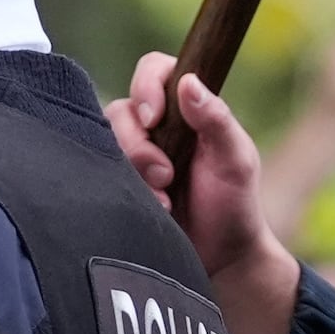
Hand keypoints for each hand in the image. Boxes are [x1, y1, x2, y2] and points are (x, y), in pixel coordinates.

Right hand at [109, 55, 301, 333]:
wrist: (220, 263)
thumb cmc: (234, 208)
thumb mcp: (236, 160)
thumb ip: (216, 119)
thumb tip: (188, 81)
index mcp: (186, 110)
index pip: (155, 71)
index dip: (147, 85)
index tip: (155, 115)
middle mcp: (155, 128)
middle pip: (122, 109)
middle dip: (139, 142)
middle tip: (165, 174)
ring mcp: (133, 157)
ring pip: (106, 141)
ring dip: (132, 168)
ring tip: (161, 198)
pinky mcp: (117, 184)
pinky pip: (98, 172)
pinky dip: (120, 189)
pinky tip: (149, 208)